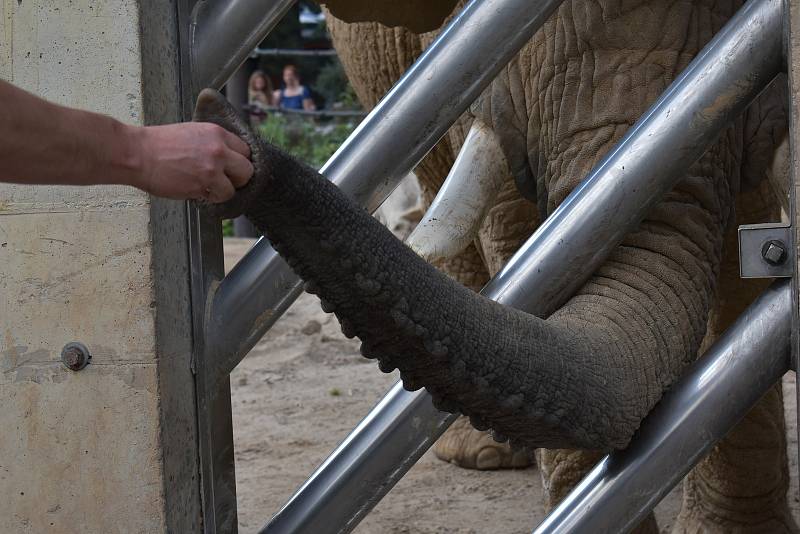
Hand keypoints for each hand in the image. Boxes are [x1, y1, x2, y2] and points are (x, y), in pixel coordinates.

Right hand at [128, 122, 253, 201]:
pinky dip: (211, 199)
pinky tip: (199, 193)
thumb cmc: (157, 145)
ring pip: (235, 187)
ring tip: (209, 189)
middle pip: (247, 170)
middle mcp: (218, 149)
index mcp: (216, 133)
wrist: (137, 154)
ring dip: (224, 191)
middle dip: (238, 178)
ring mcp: (212, 168)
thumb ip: (211, 143)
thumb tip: (225, 157)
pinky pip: (219, 197)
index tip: (232, 168)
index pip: (245, 150)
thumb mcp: (191, 133)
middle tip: (225, 181)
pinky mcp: (203, 185)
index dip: (238, 161)